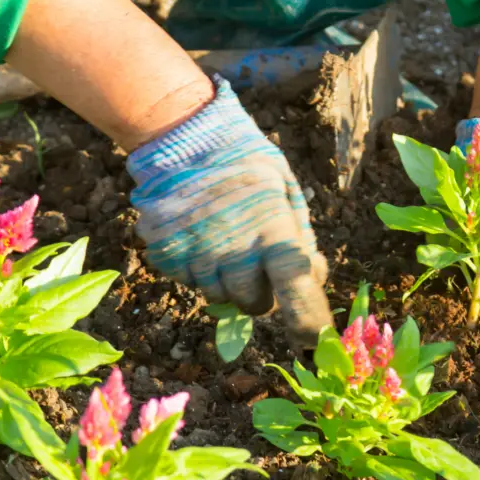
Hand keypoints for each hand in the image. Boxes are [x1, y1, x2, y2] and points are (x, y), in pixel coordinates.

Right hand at [127, 77, 331, 347]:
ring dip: (229, 281)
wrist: (184, 137)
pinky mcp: (164, 253)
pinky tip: (200, 233)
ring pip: (220, 297)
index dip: (308, 321)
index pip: (295, 288)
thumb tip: (313, 277)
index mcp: (271, 229)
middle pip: (255, 304)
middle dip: (263, 293)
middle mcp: (232, 248)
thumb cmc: (247, 165)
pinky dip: (198, 268)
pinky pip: (188, 281)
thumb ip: (301, 236)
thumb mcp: (286, 191)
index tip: (315, 342)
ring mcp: (194, 253)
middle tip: (259, 261)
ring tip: (226, 238)